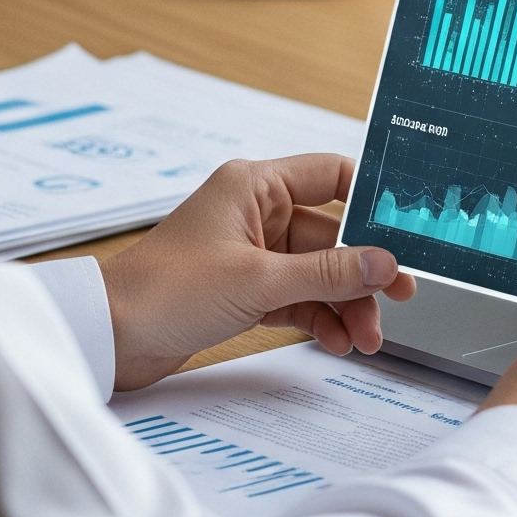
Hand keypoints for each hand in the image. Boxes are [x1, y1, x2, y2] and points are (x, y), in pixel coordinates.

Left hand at [96, 155, 414, 391]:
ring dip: (344, 302)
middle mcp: (254, 212)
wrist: (108, 337)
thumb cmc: (165, 292)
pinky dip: (318, 316)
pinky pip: (297, 295)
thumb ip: (327, 273)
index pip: (331, 176)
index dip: (371, 200)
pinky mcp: (242, 288)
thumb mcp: (258, 281)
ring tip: (367, 339)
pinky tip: (336, 340)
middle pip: (331, 234)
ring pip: (317, 271)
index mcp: (254, 185)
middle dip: (363, 272)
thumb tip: (384, 263)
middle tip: (400, 297)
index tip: (407, 229)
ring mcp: (250, 252)